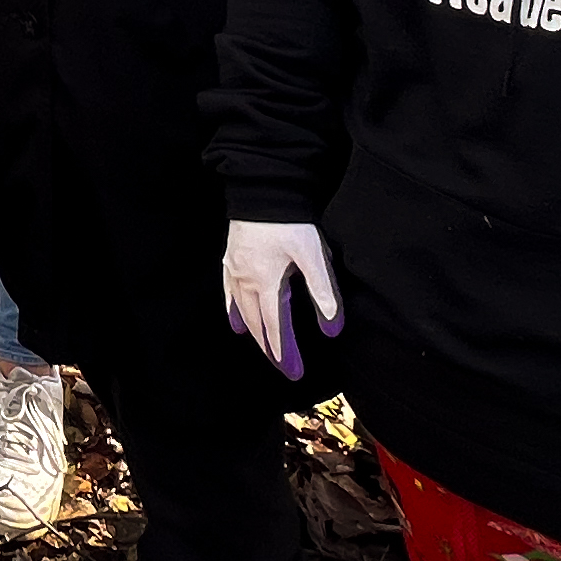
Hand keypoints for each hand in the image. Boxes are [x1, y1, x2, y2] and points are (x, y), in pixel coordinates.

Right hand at [221, 221, 342, 378]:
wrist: (262, 190)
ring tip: (264, 350)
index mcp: (267, 283)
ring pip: (242, 312)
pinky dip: (234, 312)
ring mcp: (235, 271)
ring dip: (254, 334)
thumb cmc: (288, 221)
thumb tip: (331, 328)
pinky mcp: (230, 260)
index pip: (276, 327)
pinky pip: (228, 294)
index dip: (285, 352)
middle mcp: (246, 282)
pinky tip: (236, 322)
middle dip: (270, 349)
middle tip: (283, 367)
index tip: (294, 371)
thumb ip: (322, 292)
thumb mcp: (312, 255)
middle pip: (257, 325)